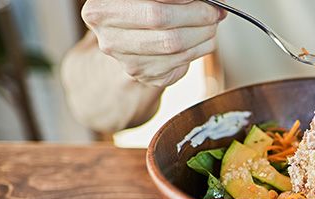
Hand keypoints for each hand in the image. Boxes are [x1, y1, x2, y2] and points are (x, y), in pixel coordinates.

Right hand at [82, 0, 224, 86]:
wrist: (132, 43)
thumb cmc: (141, 14)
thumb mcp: (149, 1)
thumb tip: (209, 1)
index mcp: (100, 9)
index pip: (151, 3)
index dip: (182, 0)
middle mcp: (108, 37)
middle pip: (160, 19)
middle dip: (196, 13)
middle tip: (213, 10)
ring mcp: (126, 61)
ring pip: (174, 44)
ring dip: (203, 32)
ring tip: (211, 23)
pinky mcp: (146, 76)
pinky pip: (181, 61)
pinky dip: (200, 48)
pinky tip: (204, 39)